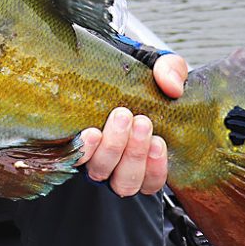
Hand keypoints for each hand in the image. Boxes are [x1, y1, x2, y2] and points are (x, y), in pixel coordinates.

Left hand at [76, 53, 188, 195]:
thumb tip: (173, 87)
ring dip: (113, 148)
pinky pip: (75, 159)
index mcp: (143, 155)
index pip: (151, 182)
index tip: (158, 142)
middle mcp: (116, 164)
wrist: (99, 64)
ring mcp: (93, 157)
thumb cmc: (135, 75)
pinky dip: (84, 149)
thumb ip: (172, 71)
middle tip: (140, 121)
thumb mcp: (159, 66)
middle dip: (135, 152)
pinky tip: (91, 132)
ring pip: (102, 173)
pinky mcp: (71, 146)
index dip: (155, 169)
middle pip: (126, 181)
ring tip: (120, 117)